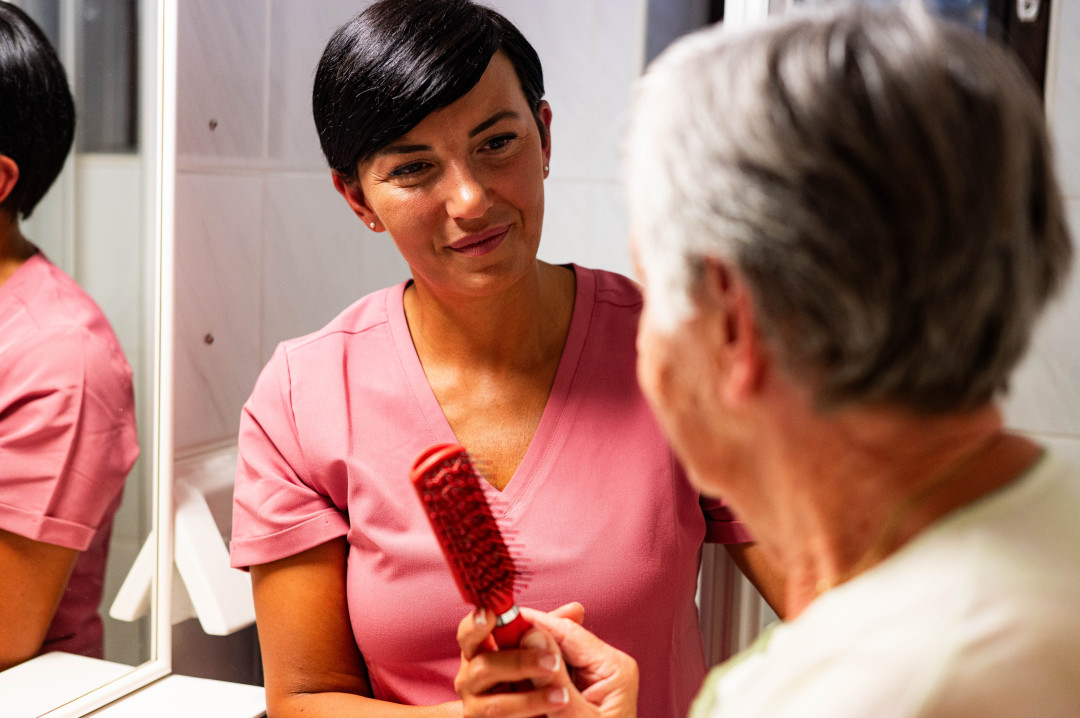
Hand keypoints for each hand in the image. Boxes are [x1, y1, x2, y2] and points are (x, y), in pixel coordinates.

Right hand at [455, 603, 636, 717]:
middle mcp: (604, 666)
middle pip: (558, 638)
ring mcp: (591, 680)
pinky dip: (525, 679)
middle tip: (490, 642)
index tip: (493, 619)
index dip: (530, 624)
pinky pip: (545, 675)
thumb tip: (531, 635)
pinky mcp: (572, 695)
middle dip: (524, 641)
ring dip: (522, 662)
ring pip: (547, 655)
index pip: (567, 632)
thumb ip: (554, 679)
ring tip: (497, 667)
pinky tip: (507, 682)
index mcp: (613, 667)